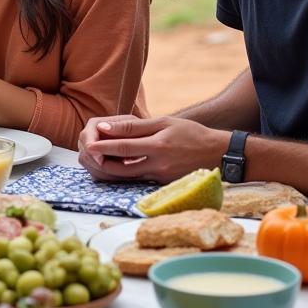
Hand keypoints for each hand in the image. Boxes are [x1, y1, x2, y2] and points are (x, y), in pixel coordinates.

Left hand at [78, 115, 227, 182]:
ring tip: (98, 158)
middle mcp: (158, 165)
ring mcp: (160, 178)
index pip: (123, 146)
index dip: (104, 145)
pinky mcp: (163, 185)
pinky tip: (115, 164)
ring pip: (127, 177)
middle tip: (88, 153)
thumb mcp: (165, 122)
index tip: (89, 141)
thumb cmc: (190, 133)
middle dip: (101, 161)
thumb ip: (135, 127)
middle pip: (121, 168)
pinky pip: (138, 180)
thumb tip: (107, 127)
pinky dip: (124, 173)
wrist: (219, 154)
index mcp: (158, 146)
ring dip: (109, 169)